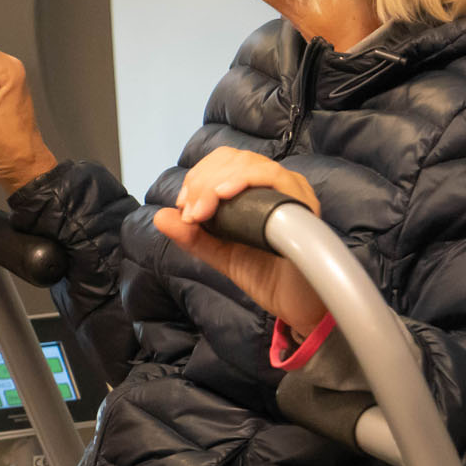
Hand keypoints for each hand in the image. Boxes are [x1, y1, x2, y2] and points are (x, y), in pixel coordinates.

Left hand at [152, 149, 329, 336]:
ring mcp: (293, 192)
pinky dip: (246, 180)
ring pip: (252, 165)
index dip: (200, 175)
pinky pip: (276, 179)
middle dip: (204, 181)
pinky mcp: (304, 205)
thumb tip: (160, 216)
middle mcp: (278, 184)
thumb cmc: (265, 275)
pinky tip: (226, 194)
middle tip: (192, 212)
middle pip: (236, 159)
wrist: (295, 306)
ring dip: (218, 182)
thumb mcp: (220, 253)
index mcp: (259, 189)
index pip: (226, 161)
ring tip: (203, 209)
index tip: (184, 205)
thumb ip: (192, 236)